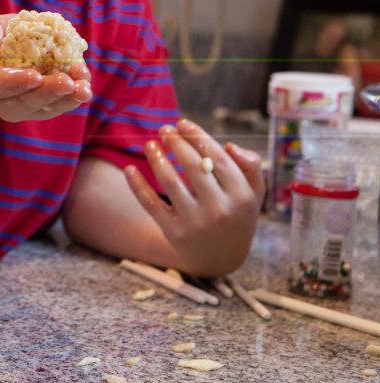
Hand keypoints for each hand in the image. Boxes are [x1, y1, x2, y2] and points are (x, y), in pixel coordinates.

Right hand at [0, 15, 91, 121]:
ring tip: (83, 87)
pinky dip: (76, 93)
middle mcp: (6, 103)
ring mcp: (29, 107)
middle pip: (27, 102)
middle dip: (48, 92)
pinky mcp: (49, 105)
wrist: (7, 47)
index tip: (35, 76)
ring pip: (49, 108)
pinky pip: (64, 103)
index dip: (17, 82)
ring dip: (68, 98)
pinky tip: (84, 79)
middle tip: (66, 82)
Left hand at [123, 119, 265, 275]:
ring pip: (170, 183)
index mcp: (242, 197)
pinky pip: (151, 205)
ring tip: (150, 144)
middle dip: (176, 143)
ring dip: (157, 159)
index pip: (217, 159)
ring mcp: (196, 223)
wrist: (221, 259)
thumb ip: (250, 166)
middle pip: (194, 167)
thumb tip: (229, 145)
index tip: (183, 123)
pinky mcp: (174, 233)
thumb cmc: (236, 215)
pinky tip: (129, 169)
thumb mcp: (254, 193)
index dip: (198, 137)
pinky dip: (138, 186)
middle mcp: (220, 210)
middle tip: (164, 129)